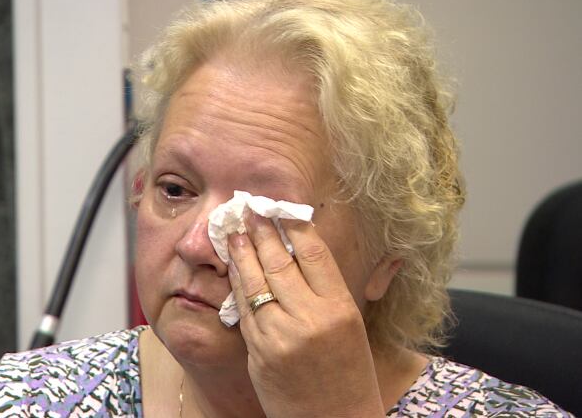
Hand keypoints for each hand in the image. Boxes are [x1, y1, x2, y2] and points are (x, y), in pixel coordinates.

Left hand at [227, 211, 383, 416]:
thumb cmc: (347, 374)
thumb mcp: (349, 326)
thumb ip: (325, 291)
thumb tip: (298, 249)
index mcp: (340, 309)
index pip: (314, 254)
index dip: (294, 226)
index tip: (281, 209)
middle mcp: (311, 320)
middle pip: (280, 262)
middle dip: (262, 232)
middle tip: (250, 209)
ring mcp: (281, 336)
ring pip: (256, 282)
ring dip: (243, 253)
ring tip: (236, 231)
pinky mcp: (259, 351)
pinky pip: (245, 309)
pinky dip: (238, 284)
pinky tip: (233, 268)